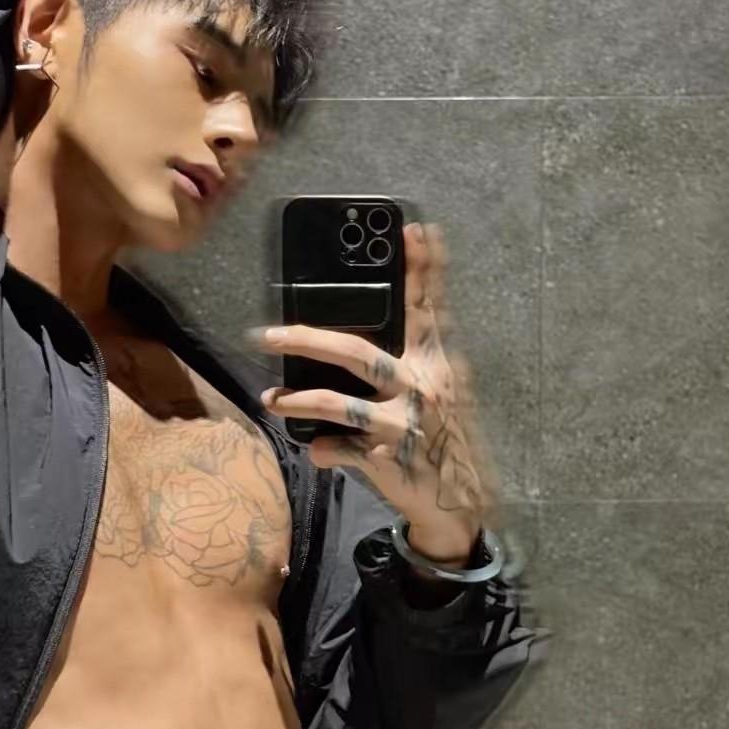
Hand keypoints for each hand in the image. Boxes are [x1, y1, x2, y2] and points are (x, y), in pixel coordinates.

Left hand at [251, 222, 498, 564]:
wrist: (461, 500)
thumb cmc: (443, 437)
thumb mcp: (441, 391)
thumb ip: (408, 361)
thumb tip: (357, 336)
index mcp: (437, 364)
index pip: (429, 308)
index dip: (424, 268)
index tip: (415, 228)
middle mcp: (422, 387)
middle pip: (356, 353)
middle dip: (306, 339)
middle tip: (267, 335)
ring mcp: (402, 424)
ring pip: (336, 403)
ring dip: (297, 401)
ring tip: (271, 400)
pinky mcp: (386, 459)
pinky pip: (340, 449)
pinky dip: (323, 449)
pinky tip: (314, 449)